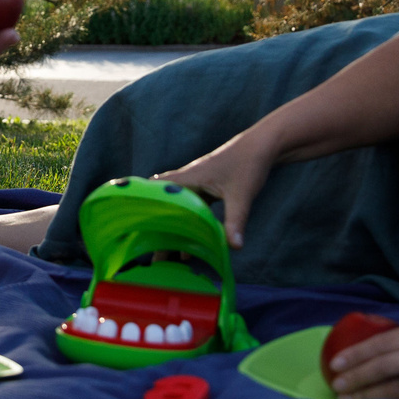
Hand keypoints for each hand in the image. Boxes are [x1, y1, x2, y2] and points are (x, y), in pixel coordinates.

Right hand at [155, 131, 279, 247]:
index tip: (133, 226)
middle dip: (157, 226)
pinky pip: (193, 207)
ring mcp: (198, 183)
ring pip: (179, 206)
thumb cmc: (249, 164)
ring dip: (173, 226)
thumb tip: (234, 247)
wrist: (264, 145)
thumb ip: (235, 221)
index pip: (156, 190)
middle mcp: (189, 179)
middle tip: (151, 251)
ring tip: (168, 253)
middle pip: (165, 203)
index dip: (143, 205)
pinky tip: (194, 242)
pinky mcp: (209, 187)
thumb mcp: (241, 196)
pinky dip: (189, 222)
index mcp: (189, 178)